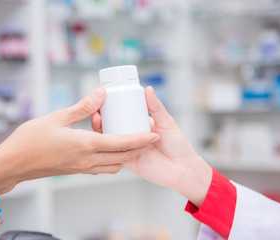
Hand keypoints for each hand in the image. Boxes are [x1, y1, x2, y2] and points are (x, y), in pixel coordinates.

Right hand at [0, 87, 158, 195]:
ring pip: (114, 166)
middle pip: (123, 157)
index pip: (122, 143)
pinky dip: (112, 161)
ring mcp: (83, 168)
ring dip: (126, 156)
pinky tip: (111, 150)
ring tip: (132, 142)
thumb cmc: (31, 140)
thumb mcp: (57, 117)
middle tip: (148, 138)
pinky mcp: (78, 171)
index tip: (154, 134)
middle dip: (139, 148)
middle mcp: (88, 159)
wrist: (14, 164)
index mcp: (86, 145)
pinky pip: (102, 168)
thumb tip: (101, 93)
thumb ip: (83, 106)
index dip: (141, 139)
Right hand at [92, 86, 211, 207]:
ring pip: (110, 139)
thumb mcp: (166, 122)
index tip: (105, 99)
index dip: (113, 107)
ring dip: (101, 129)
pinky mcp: (127, 161)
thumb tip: (149, 89)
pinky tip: (100, 138)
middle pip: (113, 126)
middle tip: (97, 108)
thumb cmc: (178, 145)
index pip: (123, 114)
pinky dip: (106, 147)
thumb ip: (156, 107)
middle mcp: (133, 136)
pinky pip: (114, 154)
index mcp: (141, 125)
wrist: (182, 169)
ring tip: (97, 118)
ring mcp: (129, 149)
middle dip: (103, 117)